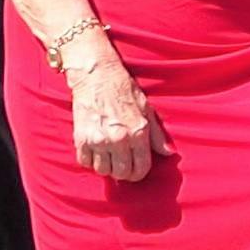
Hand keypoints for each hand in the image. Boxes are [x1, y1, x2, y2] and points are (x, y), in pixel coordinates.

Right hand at [65, 42, 163, 181]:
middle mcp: (118, 139)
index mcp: (138, 132)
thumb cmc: (124, 89)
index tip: (137, 169)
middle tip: (123, 163)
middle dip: (124, 172)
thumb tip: (168, 152)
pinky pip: (85, 162)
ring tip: (109, 154)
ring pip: (102, 170)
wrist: (96, 75)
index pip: (141, 168)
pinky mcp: (81, 138)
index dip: (140, 172)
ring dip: (106, 166)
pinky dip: (90, 160)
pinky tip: (96, 149)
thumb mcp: (147, 108)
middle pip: (121, 173)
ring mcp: (98, 139)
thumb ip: (157, 134)